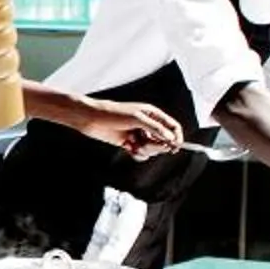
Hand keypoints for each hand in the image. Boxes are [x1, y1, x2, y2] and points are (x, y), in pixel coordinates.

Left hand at [69, 97, 183, 159]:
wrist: (92, 120)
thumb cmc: (113, 114)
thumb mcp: (137, 119)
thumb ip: (156, 128)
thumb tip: (171, 138)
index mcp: (152, 114)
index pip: (172, 126)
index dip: (176, 137)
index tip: (174, 147)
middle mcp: (148, 125)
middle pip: (164, 140)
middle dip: (156, 145)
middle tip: (144, 143)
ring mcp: (139, 135)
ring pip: (152, 149)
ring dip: (144, 150)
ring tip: (132, 144)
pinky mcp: (130, 144)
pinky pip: (141, 154)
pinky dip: (137, 154)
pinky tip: (128, 147)